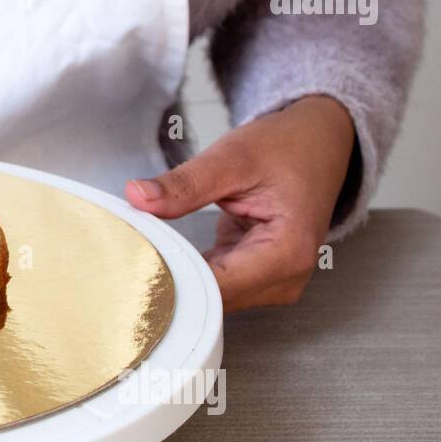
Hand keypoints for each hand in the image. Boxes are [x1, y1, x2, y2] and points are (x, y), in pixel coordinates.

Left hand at [125, 95, 356, 312]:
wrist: (317, 143)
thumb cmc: (286, 147)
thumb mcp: (231, 157)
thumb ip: (184, 184)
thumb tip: (137, 197)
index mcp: (288, 252)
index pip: (216, 287)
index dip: (172, 279)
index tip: (132, 263)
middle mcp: (285, 278)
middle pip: (212, 298)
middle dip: (169, 280)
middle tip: (123, 256)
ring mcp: (272, 282)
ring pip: (209, 298)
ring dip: (176, 278)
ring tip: (140, 252)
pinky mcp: (255, 277)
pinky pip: (213, 285)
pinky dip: (187, 271)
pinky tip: (161, 254)